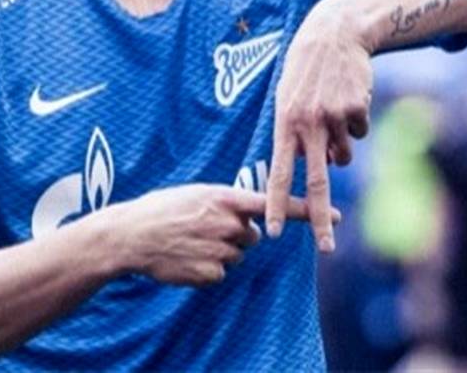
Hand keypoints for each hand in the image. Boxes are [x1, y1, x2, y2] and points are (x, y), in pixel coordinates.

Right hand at [110, 184, 334, 286]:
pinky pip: (221, 273)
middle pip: (253, 236)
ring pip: (237, 256)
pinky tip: (186, 259)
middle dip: (237, 235)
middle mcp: (227, 223)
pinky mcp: (211, 273)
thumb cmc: (161, 209)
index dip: (306, 211)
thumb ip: (226, 203)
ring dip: (221, 252)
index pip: (274, 203)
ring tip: (190, 243)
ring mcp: (219, 249)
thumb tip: (248, 218)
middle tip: (205, 229)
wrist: (130, 235)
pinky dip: (207, 269)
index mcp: (224, 197)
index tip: (336, 216)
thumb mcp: (196, 193)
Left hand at [265, 1, 372, 251]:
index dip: (277, 204)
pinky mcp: (356, 109)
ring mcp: (333, 117)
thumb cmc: (305, 73)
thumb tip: (322, 168)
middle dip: (320, 217)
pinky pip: (360, 132)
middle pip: (317, 181)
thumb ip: (297, 135)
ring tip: (331, 110)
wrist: (334, 35)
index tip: (272, 230)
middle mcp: (307, 123)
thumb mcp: (288, 100)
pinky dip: (357, 121)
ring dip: (341, 143)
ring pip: (343, 154)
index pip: (280, 172)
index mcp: (284, 123)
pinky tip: (347, 97)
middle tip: (325, 248)